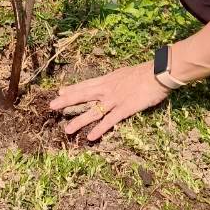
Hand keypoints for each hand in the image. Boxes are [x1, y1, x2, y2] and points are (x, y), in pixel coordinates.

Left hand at [48, 62, 170, 140]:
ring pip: (92, 112)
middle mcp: (107, 89)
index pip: (85, 84)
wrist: (157, 73)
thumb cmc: (144, 72)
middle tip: (52, 107)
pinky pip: (109, 121)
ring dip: (79, 121)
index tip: (60, 92)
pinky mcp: (124, 110)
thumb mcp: (124, 73)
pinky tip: (90, 137)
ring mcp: (114, 100)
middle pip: (82, 96)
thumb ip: (116, 79)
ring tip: (67, 130)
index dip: (72, 89)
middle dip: (66, 102)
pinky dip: (99, 129)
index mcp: (107, 79)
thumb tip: (112, 82)